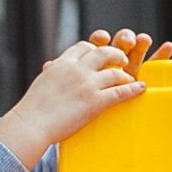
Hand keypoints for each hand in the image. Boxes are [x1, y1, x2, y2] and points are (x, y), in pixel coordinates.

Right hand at [0, 30, 152, 167]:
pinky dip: (133, 89)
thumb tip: (51, 69)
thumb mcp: (42, 83)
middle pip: (103, 53)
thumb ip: (53, 74)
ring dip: (126, 73)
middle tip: (122, 60)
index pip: (84, 47)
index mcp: (62, 63)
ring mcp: (87, 85)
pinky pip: (120, 91)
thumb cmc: (32, 110)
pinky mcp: (95, 102)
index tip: (100, 54)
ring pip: (114, 72)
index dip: (95, 49)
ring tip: (131, 78)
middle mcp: (76, 69)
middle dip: (116, 54)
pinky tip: (140, 89)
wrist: (31, 124)